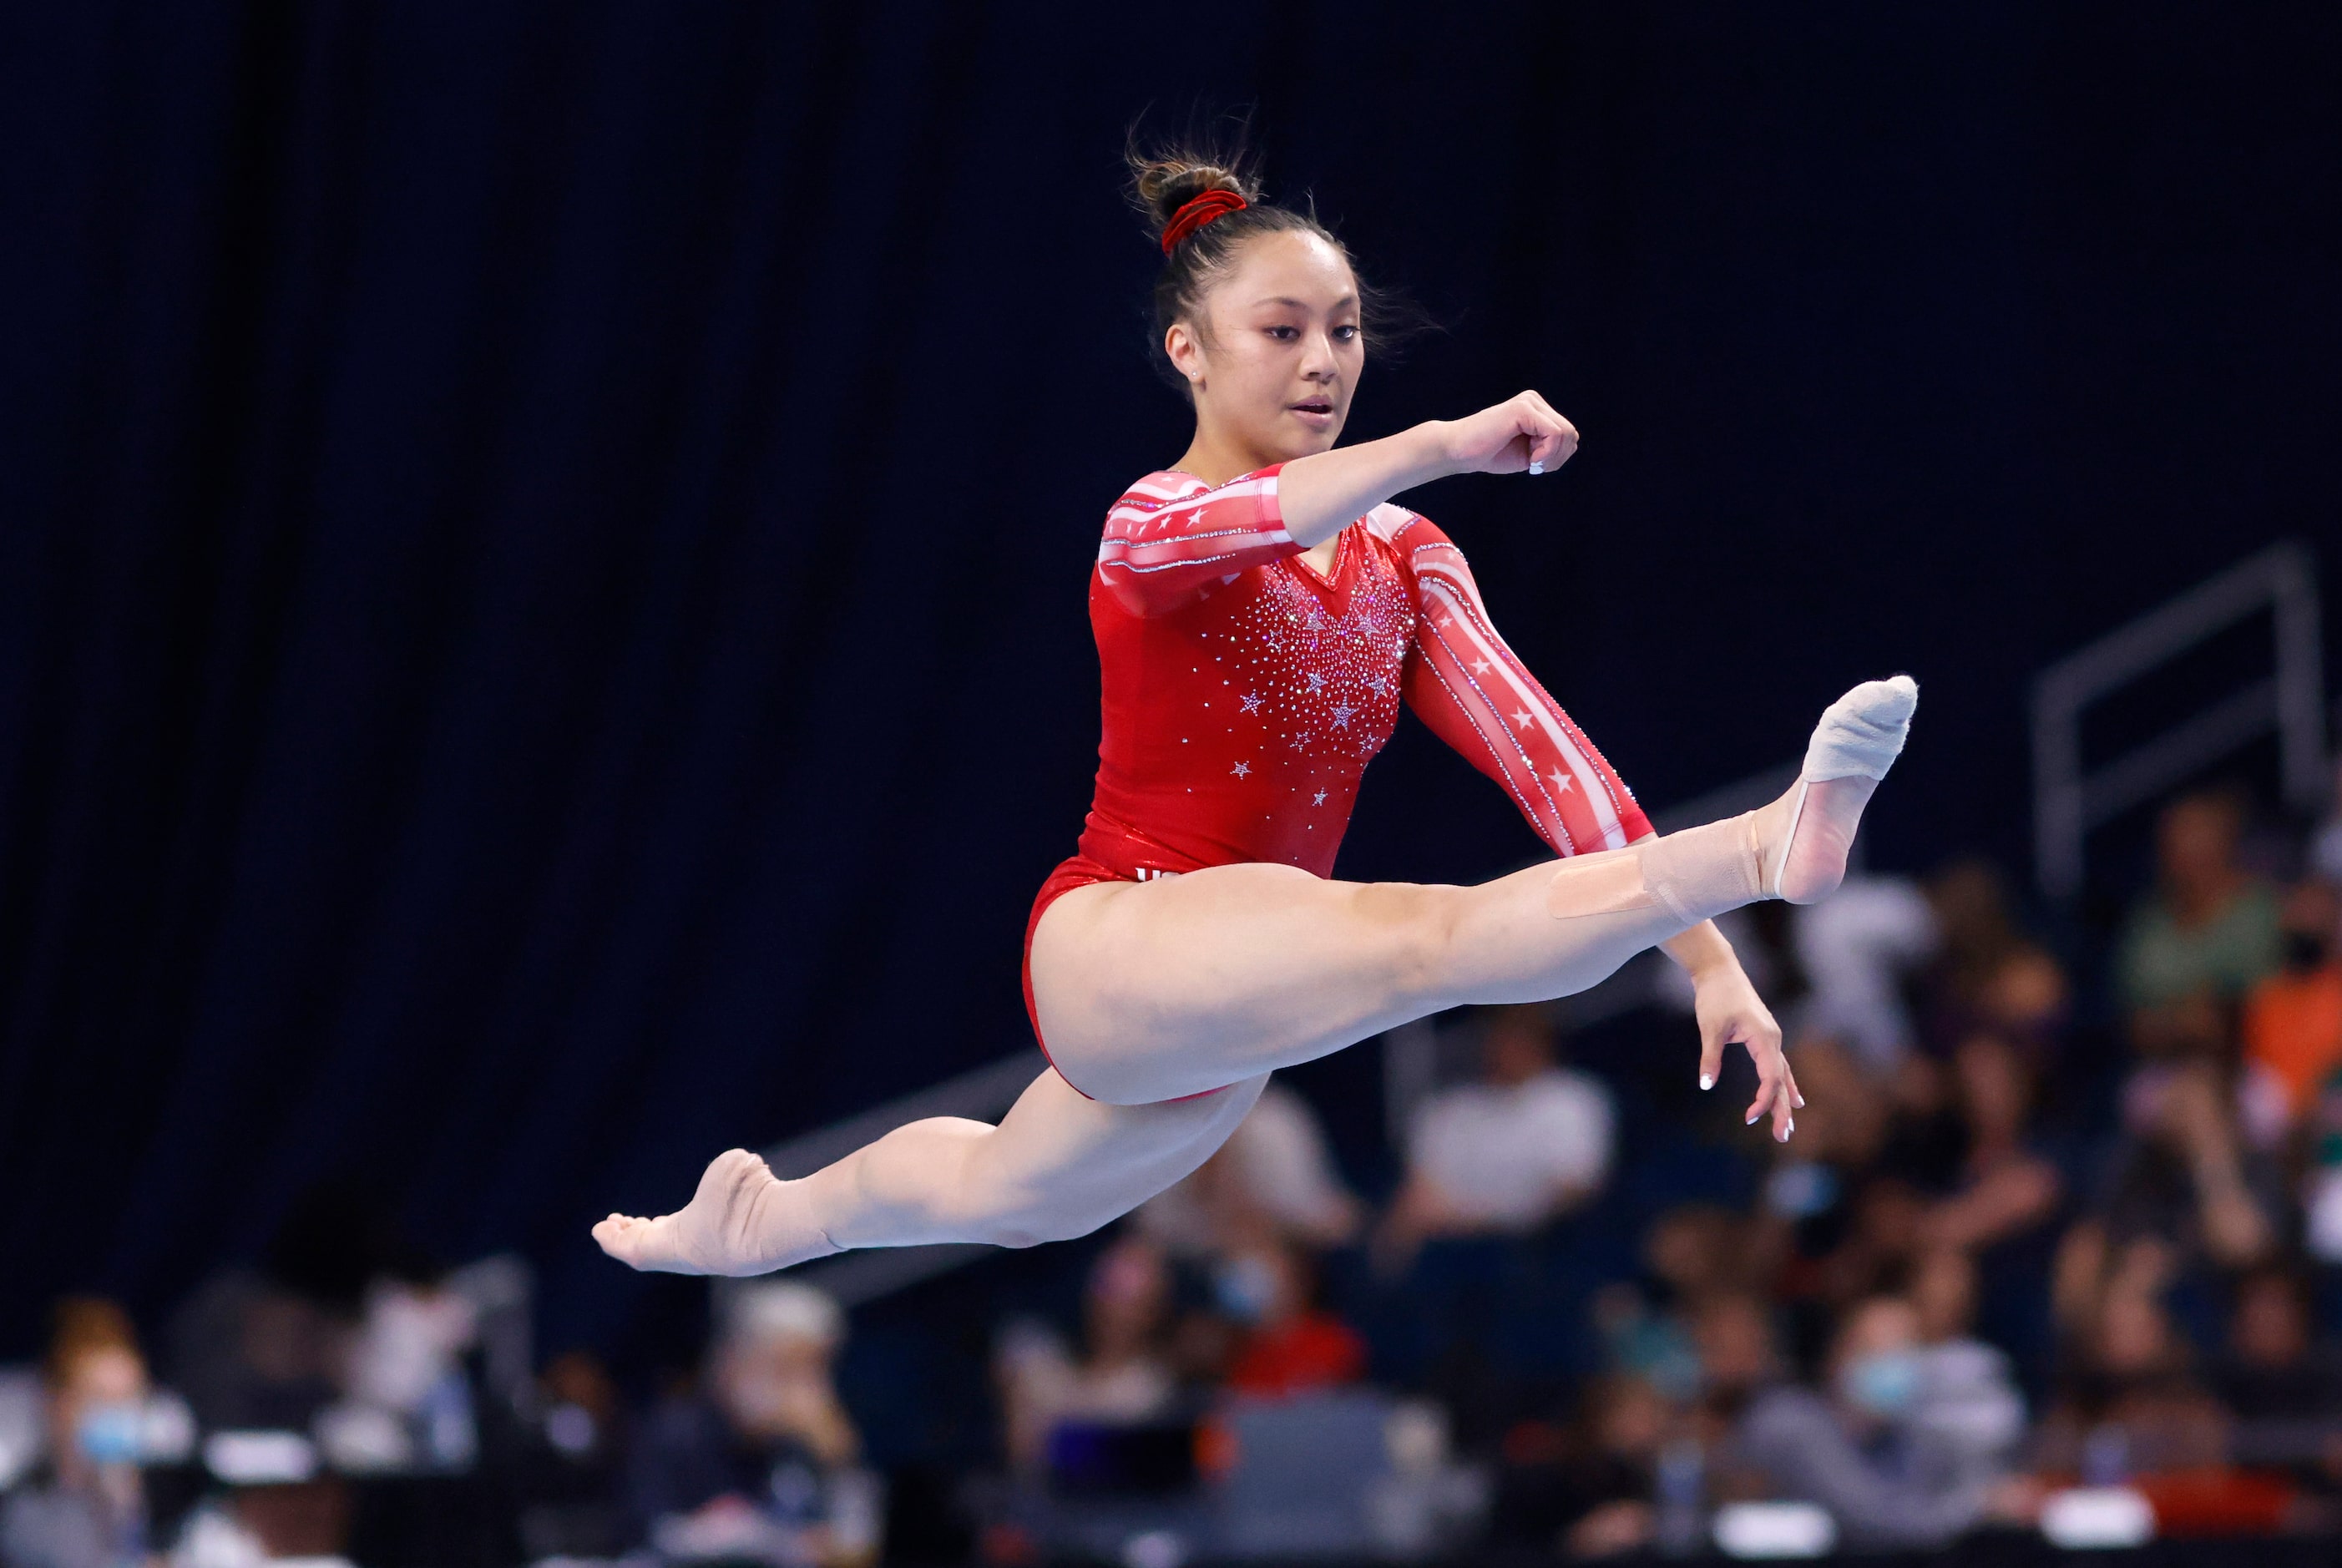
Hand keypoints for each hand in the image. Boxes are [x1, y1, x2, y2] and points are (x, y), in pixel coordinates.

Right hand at [1437, 391, 1578, 475]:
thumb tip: (1572, 444)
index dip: (1558, 456)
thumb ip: (1549, 446)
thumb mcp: (1527, 452)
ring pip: (1565, 433)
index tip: (1536, 466)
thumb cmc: (1487, 453)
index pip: (1567, 433)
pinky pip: (1554, 434)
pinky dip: (1547, 453)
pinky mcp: (1523, 409)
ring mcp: (1529, 402)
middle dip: (1558, 458)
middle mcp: (1533, 401)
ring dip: (1553, 456)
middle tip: (1536, 467)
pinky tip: (1531, 459)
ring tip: (1533, 463)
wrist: (1457, 451)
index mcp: (1535, 409)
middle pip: (1570, 433)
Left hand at [1691, 961, 1800, 1140]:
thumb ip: (1710, 1056)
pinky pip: (1778, 1065)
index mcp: (1764, 1038)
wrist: (1719, 970)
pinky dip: (1783, 1083)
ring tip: (1787, 1125)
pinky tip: (1791, 1098)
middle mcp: (1773, 1039)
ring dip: (1784, 1100)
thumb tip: (1706, 1084)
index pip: (1770, 1078)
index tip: (1750, 1119)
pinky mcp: (1764, 1037)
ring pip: (1782, 1075)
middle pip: (1781, 1081)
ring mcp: (1771, 1038)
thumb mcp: (1710, 1027)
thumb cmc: (1715, 996)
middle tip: (1782, 1137)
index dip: (1763, 1101)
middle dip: (1781, 1110)